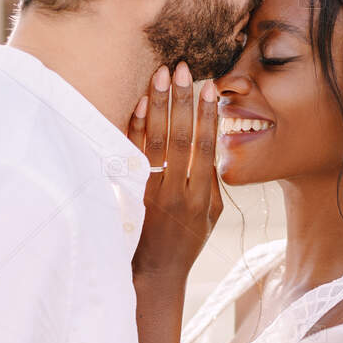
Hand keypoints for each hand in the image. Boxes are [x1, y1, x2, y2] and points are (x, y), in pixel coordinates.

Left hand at [128, 62, 223, 281]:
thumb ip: (212, 183)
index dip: (209, 115)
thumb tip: (211, 147)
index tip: (211, 87)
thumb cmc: (187, 242)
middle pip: (182, 138)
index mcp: (202, 197)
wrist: (155, 274)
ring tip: (161, 74)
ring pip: (156, 141)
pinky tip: (142, 103)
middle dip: (183, 100)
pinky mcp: (130, 193)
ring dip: (159, 105)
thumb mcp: (211, 217)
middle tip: (183, 68)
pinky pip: (132, 154)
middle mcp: (177, 192)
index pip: (206, 147)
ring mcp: (151, 193)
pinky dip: (136, 127)